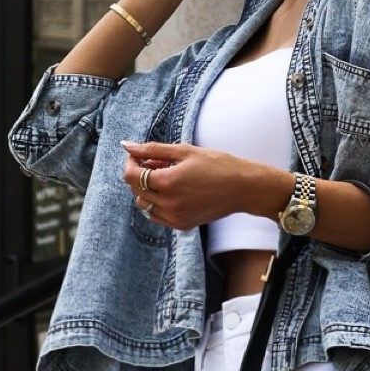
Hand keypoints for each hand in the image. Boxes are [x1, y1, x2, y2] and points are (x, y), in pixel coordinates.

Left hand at [120, 141, 281, 229]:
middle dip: (139, 174)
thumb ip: (152, 149)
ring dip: (147, 189)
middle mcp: (169, 204)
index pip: (130, 176)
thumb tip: (125, 145)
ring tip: (167, 177)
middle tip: (157, 162)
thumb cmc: (217, 164)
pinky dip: (157, 203)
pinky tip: (173, 191)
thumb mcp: (184, 151)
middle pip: (135, 189)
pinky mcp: (182, 225)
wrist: (243, 187)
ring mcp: (175, 217)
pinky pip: (156, 215)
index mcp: (168, 182)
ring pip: (143, 204)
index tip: (139, 154)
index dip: (130, 162)